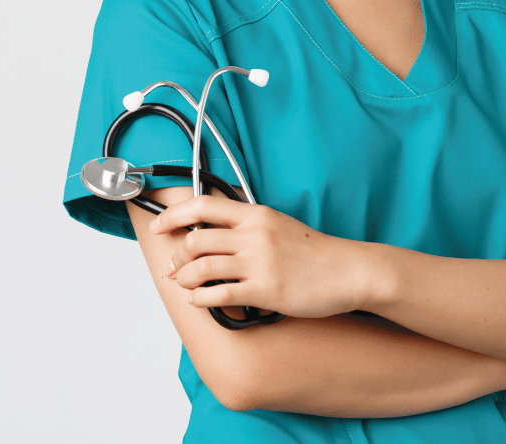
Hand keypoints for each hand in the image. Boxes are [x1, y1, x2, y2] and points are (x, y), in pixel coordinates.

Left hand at [150, 195, 366, 318]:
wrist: (347, 270)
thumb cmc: (313, 252)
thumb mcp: (278, 225)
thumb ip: (248, 225)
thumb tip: (214, 232)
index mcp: (256, 214)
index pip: (203, 205)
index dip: (173, 215)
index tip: (159, 226)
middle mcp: (254, 234)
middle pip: (196, 239)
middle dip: (177, 256)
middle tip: (175, 268)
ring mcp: (259, 262)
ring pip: (201, 268)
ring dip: (185, 279)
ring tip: (186, 285)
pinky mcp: (265, 290)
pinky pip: (219, 295)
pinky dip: (201, 299)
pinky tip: (201, 300)